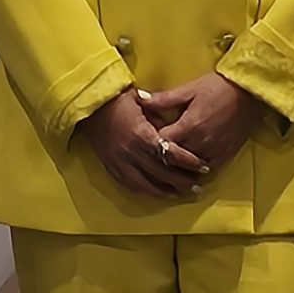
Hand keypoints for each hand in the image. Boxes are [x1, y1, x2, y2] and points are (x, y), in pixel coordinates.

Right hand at [79, 87, 201, 197]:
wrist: (91, 106)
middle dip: (182, 181)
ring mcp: (121, 163)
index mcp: (142, 135)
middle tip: (198, 186)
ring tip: (181, 193)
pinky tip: (157, 193)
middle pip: (162, 173)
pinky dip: (146, 191)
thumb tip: (178, 131)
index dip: (188, 161)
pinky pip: (131, 186)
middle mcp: (132, 153)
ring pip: (147, 185)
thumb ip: (161, 118)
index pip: (171, 153)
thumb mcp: (144, 103)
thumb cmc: (120, 99)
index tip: (202, 166)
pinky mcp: (112, 168)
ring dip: (166, 191)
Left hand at [136, 71, 268, 180]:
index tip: (144, 138)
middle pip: (172, 160)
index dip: (150, 142)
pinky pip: (205, 170)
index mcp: (188, 127)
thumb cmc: (217, 86)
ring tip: (168, 162)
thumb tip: (139, 98)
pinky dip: (194, 170)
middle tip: (152, 152)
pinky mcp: (224, 156)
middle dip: (161, 157)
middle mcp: (199, 144)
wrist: (248, 92)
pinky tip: (188, 167)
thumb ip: (164, 98)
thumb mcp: (189, 89)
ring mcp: (212, 152)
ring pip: (188, 169)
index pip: (160, 144)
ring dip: (177, 166)